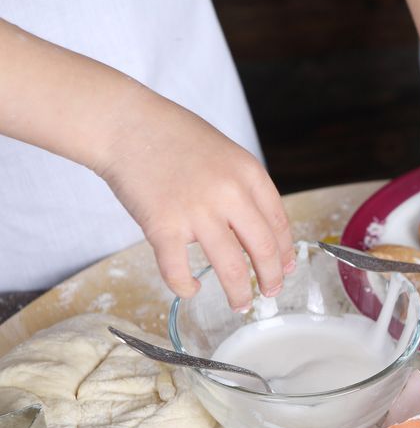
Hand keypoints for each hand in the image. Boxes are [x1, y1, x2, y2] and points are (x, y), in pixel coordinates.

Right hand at [96, 96, 293, 311]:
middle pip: (263, 250)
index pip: (279, 223)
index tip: (286, 268)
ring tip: (240, 304)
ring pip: (231, 268)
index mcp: (248, 174)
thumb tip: (260, 230)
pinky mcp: (163, 226)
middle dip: (271, 278)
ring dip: (239, 293)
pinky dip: (185, 287)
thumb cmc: (172, 136)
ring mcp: (196, 211)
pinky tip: (190, 289)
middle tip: (270, 293)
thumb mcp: (225, 153)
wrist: (124, 123)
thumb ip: (243, 188)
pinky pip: (179, 271)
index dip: (285, 252)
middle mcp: (229, 193)